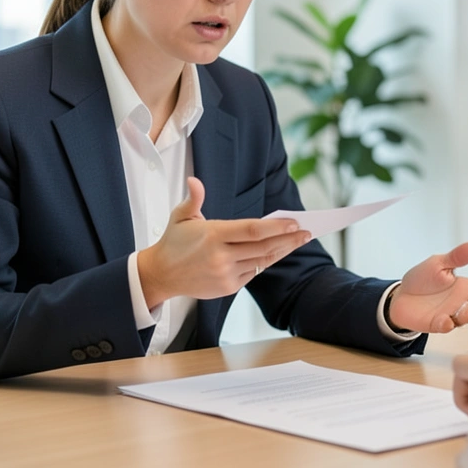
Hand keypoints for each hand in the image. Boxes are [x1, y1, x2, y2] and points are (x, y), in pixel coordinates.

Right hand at [137, 177, 310, 304]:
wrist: (160, 275)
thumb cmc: (173, 242)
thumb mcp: (180, 216)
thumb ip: (193, 199)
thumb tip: (194, 181)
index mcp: (213, 235)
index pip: (253, 230)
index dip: (277, 227)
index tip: (295, 222)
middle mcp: (221, 256)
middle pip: (264, 247)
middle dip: (289, 239)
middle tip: (307, 231)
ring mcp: (226, 274)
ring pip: (262, 261)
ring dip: (282, 250)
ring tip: (298, 240)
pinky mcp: (228, 287)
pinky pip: (253, 273)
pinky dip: (266, 262)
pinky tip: (277, 252)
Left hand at [385, 243, 467, 332]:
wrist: (401, 295)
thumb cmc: (423, 279)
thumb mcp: (438, 264)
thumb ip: (455, 258)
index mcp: (465, 286)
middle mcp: (461, 302)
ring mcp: (451, 314)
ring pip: (465, 317)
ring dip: (467, 314)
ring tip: (466, 308)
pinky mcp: (437, 324)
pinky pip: (445, 326)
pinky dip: (447, 324)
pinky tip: (446, 321)